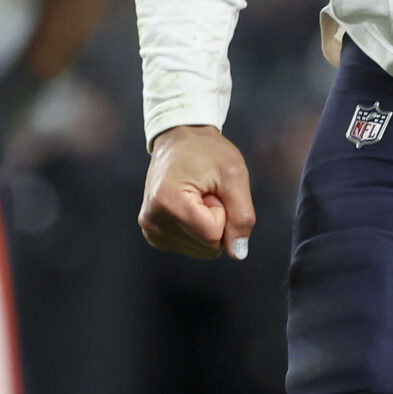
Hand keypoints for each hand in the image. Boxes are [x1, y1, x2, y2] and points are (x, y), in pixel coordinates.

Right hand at [138, 125, 257, 260]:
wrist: (179, 139)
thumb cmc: (207, 151)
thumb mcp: (234, 175)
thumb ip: (242, 215)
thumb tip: (238, 253)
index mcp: (168, 201)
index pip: (214, 235)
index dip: (224, 212)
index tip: (213, 189)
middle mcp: (152, 220)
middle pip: (208, 245)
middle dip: (217, 220)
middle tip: (206, 191)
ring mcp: (151, 230)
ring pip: (201, 249)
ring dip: (207, 224)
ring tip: (197, 196)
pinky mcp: (153, 234)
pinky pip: (191, 246)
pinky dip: (198, 229)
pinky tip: (190, 205)